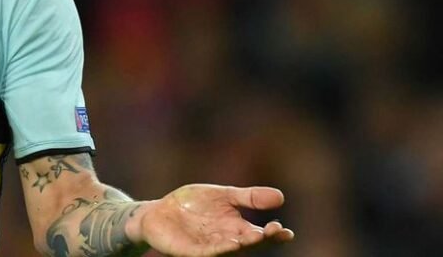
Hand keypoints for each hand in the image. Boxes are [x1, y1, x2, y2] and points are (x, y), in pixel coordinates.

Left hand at [135, 184, 293, 255]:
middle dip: (262, 238)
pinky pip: (207, 253)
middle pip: (249, 243)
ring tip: (253, 238)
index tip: (287, 232)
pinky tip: (229, 244)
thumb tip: (281, 196)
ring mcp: (210, 247)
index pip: (261, 234)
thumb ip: (248, 197)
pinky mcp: (192, 251)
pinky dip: (219, 250)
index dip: (275, 235)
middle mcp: (227, 241)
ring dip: (241, 245)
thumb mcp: (223, 195)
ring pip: (230, 250)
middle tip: (274, 231)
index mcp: (237, 227)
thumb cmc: (193, 205)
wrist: (160, 212)